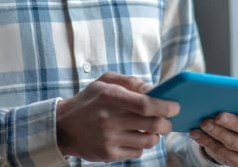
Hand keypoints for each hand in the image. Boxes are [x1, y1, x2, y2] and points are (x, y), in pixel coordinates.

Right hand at [56, 72, 179, 161]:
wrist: (63, 127)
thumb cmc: (88, 101)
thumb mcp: (104, 82)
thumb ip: (129, 82)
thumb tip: (153, 89)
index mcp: (110, 97)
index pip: (146, 105)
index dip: (165, 107)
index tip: (175, 107)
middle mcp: (110, 119)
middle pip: (153, 126)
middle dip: (166, 124)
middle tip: (167, 121)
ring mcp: (109, 139)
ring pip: (148, 141)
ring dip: (154, 135)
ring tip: (150, 129)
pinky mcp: (108, 155)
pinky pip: (137, 153)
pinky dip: (141, 146)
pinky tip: (133, 137)